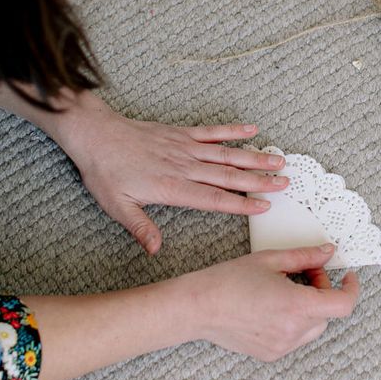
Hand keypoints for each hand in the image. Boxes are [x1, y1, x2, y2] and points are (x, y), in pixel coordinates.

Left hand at [53, 93, 289, 253]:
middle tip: (284, 183)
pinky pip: (212, 131)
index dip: (241, 204)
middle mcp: (185, 166)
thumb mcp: (117, 207)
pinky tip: (252, 129)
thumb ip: (140, 227)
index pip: (214, 198)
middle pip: (229, 175)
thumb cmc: (105, 172)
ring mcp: (185, 147)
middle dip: (259, 180)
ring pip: (226, 153)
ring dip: (254, 157)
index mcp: (172, 187)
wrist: (96, 135)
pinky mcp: (181, 133)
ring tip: (278, 160)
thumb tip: (155, 251)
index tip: (264, 206)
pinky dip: (233, 130)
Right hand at [180, 245, 360, 360]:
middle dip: (323, 289)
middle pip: (327, 312)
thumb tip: (327, 252)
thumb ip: (305, 256)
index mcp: (296, 306)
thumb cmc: (230, 280)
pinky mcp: (271, 353)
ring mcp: (282, 346)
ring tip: (287, 286)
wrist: (198, 306)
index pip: (342, 305)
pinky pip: (296, 336)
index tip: (347, 276)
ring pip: (314, 326)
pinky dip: (295, 319)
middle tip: (304, 271)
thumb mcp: (272, 259)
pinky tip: (274, 303)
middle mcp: (292, 331)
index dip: (351, 288)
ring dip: (310, 305)